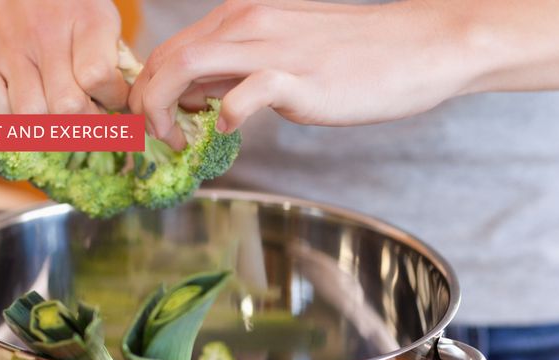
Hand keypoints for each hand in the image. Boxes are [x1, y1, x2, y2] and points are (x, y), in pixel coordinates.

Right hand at [0, 0, 129, 112]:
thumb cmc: (60, 6)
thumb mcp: (95, 18)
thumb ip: (113, 59)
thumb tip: (129, 108)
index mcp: (86, 21)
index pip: (99, 78)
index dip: (111, 100)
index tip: (110, 99)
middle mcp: (46, 36)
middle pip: (68, 107)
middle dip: (83, 123)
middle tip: (84, 115)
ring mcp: (11, 51)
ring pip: (31, 114)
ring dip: (46, 126)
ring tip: (54, 115)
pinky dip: (3, 114)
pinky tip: (18, 106)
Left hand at [129, 0, 475, 147]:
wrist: (416, 47)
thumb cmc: (349, 56)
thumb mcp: (277, 53)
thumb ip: (231, 69)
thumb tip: (190, 97)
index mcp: (238, 17)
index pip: (167, 50)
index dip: (145, 90)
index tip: (151, 124)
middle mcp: (246, 23)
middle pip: (163, 58)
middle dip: (141, 104)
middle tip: (152, 141)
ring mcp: (270, 48)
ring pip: (184, 67)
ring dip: (163, 110)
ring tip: (174, 143)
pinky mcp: (297, 78)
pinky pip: (243, 94)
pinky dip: (225, 116)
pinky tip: (232, 131)